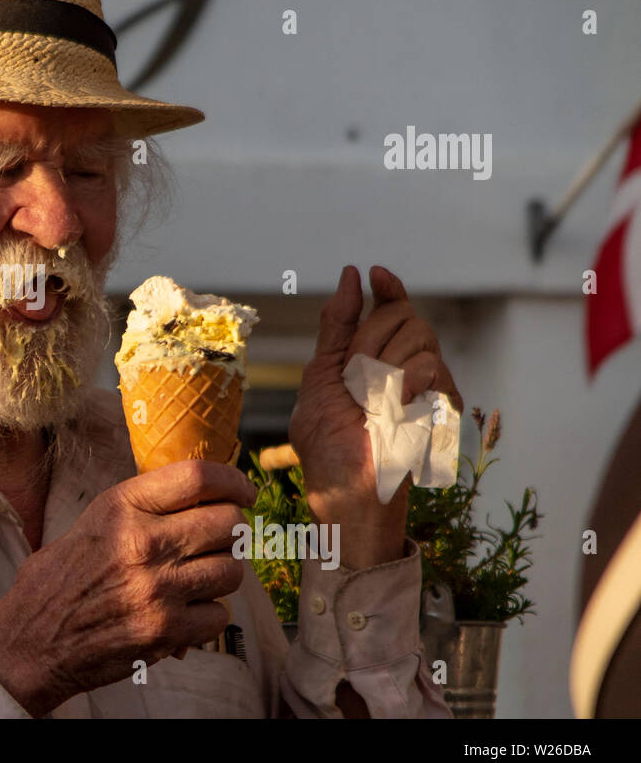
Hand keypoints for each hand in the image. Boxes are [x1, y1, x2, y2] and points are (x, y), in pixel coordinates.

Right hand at [0, 460, 256, 715]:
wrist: (32, 640)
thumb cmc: (61, 579)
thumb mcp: (94, 522)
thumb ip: (144, 507)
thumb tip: (203, 496)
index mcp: (122, 507)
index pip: (199, 477)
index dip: (233, 481)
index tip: (244, 492)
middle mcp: (143, 542)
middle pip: (228, 522)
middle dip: (229, 533)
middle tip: (215, 543)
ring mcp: (157, 588)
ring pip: (232, 570)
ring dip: (221, 576)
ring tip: (194, 580)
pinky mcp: (166, 630)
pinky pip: (219, 615)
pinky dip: (207, 617)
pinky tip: (182, 613)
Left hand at [289, 265, 462, 568]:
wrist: (348, 488)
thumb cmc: (327, 442)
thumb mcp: (320, 375)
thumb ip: (337, 325)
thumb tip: (353, 274)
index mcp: (369, 354)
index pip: (389, 305)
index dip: (387, 286)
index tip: (374, 274)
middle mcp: (401, 361)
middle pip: (401, 313)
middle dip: (368, 338)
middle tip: (353, 376)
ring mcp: (423, 380)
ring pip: (419, 333)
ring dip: (382, 364)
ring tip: (370, 400)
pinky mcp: (442, 402)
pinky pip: (431, 365)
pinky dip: (405, 383)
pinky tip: (392, 408)